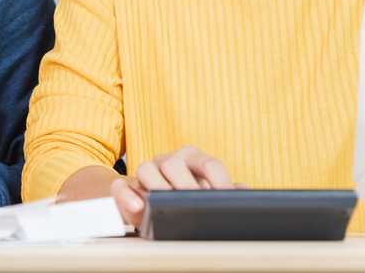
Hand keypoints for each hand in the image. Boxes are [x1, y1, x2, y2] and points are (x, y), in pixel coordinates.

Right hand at [110, 146, 235, 226]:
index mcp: (192, 158)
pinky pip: (120, 186)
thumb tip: (244, 192)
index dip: (219, 181)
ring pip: (146, 169)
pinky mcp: (125, 186)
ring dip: (158, 189)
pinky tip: (139, 207)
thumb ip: (223, 191)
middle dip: (187, 186)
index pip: (208, 163)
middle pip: (175, 164)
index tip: (226, 199)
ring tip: (168, 206)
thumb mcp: (206, 192)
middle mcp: (168, 160)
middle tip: (196, 206)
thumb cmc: (185, 197)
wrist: (151, 202)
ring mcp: (145, 171)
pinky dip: (127, 195)